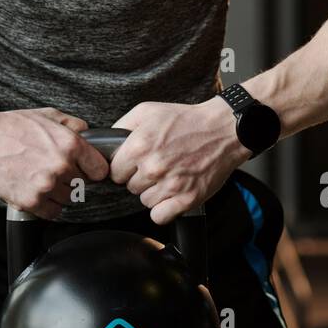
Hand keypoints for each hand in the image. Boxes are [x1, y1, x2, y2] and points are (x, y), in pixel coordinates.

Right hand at [0, 107, 109, 219]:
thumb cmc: (9, 127)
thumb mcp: (46, 115)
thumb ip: (72, 124)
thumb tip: (88, 133)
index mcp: (70, 144)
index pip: (100, 169)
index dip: (92, 169)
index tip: (86, 169)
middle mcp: (61, 166)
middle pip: (83, 185)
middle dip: (72, 179)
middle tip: (56, 171)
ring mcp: (46, 186)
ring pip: (68, 199)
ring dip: (59, 193)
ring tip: (43, 179)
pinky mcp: (30, 201)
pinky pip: (52, 212)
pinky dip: (47, 205)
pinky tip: (37, 191)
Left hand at [108, 98, 248, 224]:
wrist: (222, 129)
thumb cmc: (186, 120)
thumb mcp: (147, 111)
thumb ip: (121, 126)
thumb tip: (105, 142)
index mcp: (140, 145)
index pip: (114, 171)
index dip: (124, 167)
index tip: (134, 163)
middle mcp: (153, 166)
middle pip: (129, 187)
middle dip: (139, 178)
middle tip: (155, 166)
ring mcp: (171, 184)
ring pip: (144, 201)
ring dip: (152, 192)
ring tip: (167, 176)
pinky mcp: (187, 198)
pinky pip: (160, 216)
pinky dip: (164, 209)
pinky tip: (171, 194)